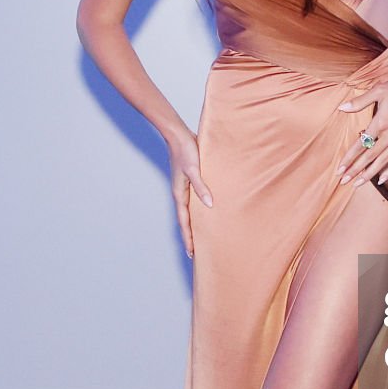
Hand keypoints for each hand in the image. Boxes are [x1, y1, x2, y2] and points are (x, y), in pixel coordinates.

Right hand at [166, 127, 212, 255]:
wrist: (178, 135)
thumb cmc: (185, 151)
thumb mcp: (194, 169)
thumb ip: (201, 187)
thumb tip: (209, 205)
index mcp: (179, 194)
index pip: (184, 222)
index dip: (188, 237)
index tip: (191, 253)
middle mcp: (181, 194)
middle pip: (186, 220)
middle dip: (190, 236)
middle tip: (195, 252)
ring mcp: (185, 188)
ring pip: (189, 211)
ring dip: (194, 224)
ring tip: (201, 236)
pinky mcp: (190, 181)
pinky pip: (194, 200)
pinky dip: (198, 210)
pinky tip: (206, 211)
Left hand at [337, 71, 387, 186]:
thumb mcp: (379, 91)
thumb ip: (360, 102)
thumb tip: (342, 108)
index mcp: (381, 123)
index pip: (361, 144)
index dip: (349, 158)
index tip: (340, 168)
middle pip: (369, 157)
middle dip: (355, 170)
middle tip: (343, 180)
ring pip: (383, 162)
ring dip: (369, 174)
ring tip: (357, 184)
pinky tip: (381, 179)